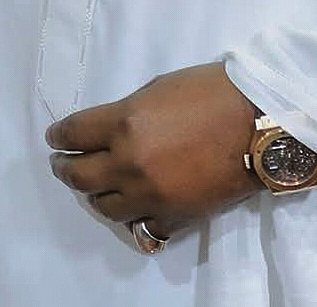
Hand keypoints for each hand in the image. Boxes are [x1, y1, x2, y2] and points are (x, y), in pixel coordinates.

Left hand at [45, 62, 260, 242]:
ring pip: (104, 207)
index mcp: (123, 123)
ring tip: (95, 186)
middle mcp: (129, 163)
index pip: (72, 134)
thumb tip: (108, 131)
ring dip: (94, 194)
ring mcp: (151, 195)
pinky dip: (132, 218)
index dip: (58, 136)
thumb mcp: (156, 89)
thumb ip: (125, 114)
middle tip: (62, 163)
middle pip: (79, 176)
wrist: (262, 124)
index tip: (55, 138)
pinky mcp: (176, 217)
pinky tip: (130, 207)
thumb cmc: (212, 93)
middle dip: (64, 168)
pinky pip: (141, 227)